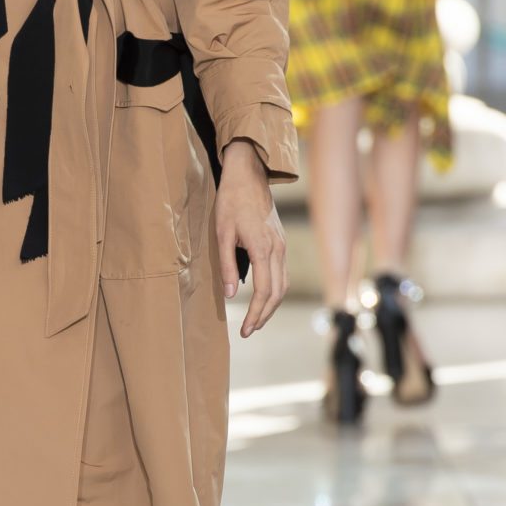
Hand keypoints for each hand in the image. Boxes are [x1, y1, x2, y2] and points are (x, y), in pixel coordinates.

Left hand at [214, 140, 287, 336]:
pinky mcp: (281, 241)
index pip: (264, 290)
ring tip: (256, 320)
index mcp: (263, 247)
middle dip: (264, 315)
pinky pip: (283, 273)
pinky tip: (265, 298)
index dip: (255, 313)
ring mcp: (282, 245)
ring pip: (283, 284)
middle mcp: (278, 248)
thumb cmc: (231, 201)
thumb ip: (227, 265)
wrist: (248, 174)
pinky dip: (275, 291)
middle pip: (277, 292)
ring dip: (271, 306)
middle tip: (249, 331)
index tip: (244, 329)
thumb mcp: (222, 232)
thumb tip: (231, 295)